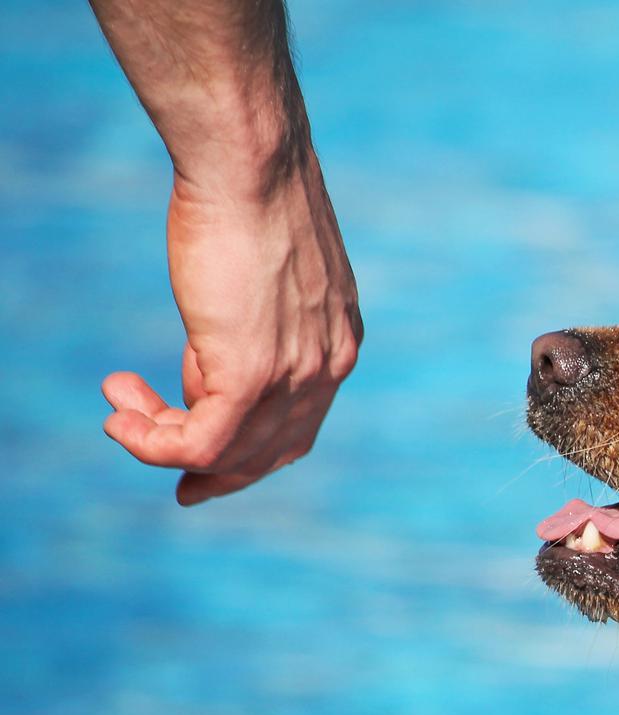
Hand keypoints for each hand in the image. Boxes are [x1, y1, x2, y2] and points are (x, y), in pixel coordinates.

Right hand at [102, 154, 361, 504]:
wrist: (251, 165)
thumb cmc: (247, 198)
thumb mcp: (261, 273)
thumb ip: (248, 323)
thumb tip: (210, 357)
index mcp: (339, 342)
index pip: (300, 424)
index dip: (253, 452)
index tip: (207, 462)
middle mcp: (329, 366)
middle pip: (273, 451)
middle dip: (222, 474)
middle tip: (178, 485)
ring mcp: (295, 375)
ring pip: (230, 449)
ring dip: (164, 441)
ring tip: (119, 411)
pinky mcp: (253, 376)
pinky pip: (202, 442)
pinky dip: (154, 443)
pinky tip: (120, 420)